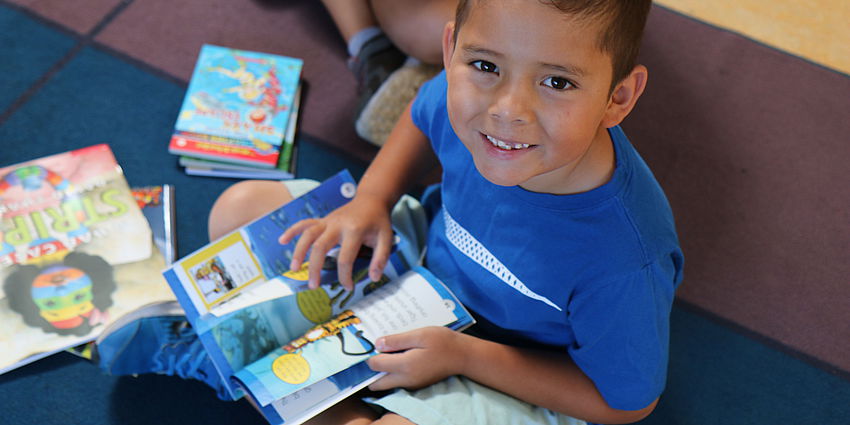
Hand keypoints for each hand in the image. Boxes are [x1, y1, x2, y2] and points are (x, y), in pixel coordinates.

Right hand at [279, 194, 393, 289]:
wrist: (371, 200)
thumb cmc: (378, 221)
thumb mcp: (387, 238)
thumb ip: (380, 258)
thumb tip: (373, 278)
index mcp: (354, 231)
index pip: (345, 258)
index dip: (344, 276)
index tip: (347, 287)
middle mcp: (338, 225)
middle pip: (320, 247)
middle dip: (315, 268)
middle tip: (314, 286)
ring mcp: (328, 221)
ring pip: (308, 235)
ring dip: (299, 251)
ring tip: (295, 269)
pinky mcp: (323, 219)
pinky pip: (305, 223)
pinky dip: (292, 230)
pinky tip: (282, 240)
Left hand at [366, 327, 467, 390]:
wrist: (462, 355)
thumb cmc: (443, 341)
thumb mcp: (419, 335)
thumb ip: (397, 340)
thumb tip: (377, 344)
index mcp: (405, 365)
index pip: (375, 365)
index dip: (371, 355)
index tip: (375, 344)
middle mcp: (406, 379)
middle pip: (377, 383)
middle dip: (372, 370)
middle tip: (377, 353)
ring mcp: (411, 384)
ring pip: (387, 384)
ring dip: (382, 373)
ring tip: (389, 353)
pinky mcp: (417, 384)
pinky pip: (397, 382)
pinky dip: (393, 373)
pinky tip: (401, 357)